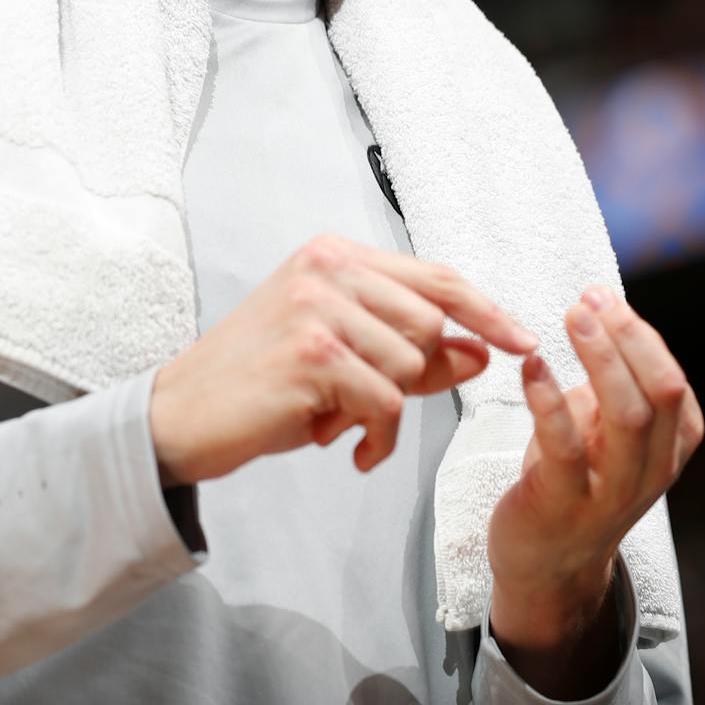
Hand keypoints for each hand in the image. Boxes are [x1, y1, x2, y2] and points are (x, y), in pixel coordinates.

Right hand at [149, 234, 539, 485]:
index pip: (435, 277)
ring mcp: (319, 308)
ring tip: (342, 422)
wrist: (182, 416)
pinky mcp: (314, 354)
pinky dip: (379, 438)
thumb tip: (480, 353)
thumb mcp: (341, 359)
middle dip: (418, 376)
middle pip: (430, 324)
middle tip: (370, 406)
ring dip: (389, 413)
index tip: (522, 339)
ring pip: (411, 366)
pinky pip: (387, 403)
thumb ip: (410, 352)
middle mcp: (327, 270)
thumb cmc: (260, 385)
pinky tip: (350, 448)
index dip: (485, 310)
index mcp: (334, 256)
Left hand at [487, 287, 702, 657]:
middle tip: (588, 300)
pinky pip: (566, 447)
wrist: (548, 561)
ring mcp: (613, 490)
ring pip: (627, 418)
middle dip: (627, 338)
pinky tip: (532, 365)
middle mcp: (652, 469)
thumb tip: (601, 314)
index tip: (601, 297)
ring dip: (601, 360)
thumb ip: (614, 383)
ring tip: (573, 319)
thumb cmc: (575, 479)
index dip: (639, 333)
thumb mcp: (608, 430)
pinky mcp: (565, 503)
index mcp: (671, 446)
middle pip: (660, 392)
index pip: (671, 379)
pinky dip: (550, 399)